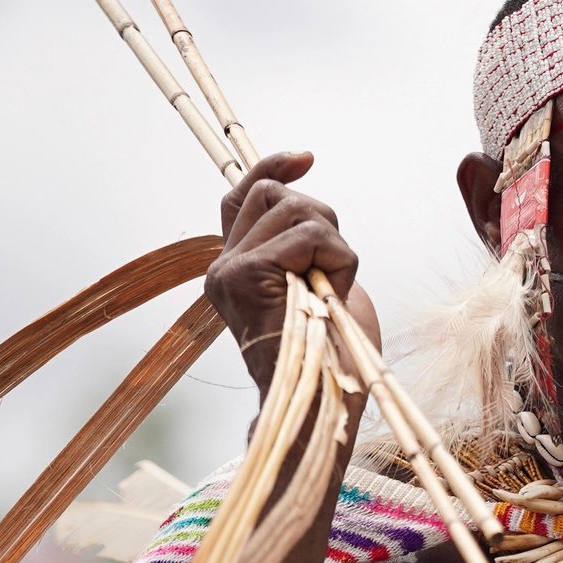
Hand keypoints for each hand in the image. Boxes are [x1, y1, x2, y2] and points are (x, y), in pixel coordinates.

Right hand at [205, 152, 378, 394]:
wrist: (322, 404)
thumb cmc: (333, 357)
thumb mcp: (321, 290)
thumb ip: (306, 250)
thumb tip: (311, 209)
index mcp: (237, 268)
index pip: (241, 196)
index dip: (273, 167)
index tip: (306, 157)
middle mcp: (223, 266)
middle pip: (275, 194)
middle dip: (321, 220)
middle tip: (334, 268)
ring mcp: (230, 269)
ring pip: (297, 209)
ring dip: (334, 245)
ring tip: (332, 292)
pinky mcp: (245, 273)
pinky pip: (310, 235)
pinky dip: (339, 260)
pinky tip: (334, 296)